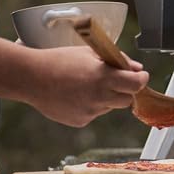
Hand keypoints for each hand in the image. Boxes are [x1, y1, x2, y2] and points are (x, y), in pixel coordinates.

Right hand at [22, 46, 148, 127]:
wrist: (31, 78)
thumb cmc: (59, 60)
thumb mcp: (90, 52)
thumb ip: (117, 60)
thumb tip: (136, 69)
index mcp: (103, 76)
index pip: (136, 84)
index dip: (141, 79)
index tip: (140, 76)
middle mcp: (99, 97)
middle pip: (127, 100)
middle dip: (125, 90)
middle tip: (114, 80)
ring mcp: (89, 111)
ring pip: (110, 107)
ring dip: (106, 98)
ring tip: (85, 85)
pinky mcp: (80, 121)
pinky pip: (94, 113)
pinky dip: (90, 106)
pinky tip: (74, 95)